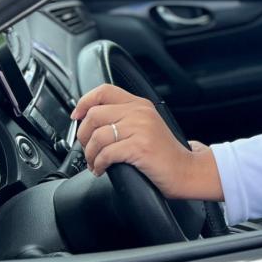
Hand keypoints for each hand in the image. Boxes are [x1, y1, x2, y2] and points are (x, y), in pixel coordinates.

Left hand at [71, 84, 221, 200]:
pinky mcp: (139, 147)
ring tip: (94, 163)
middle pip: (94, 115)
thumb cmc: (164, 153)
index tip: (76, 116)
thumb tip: (91, 120)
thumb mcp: (146, 126)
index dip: (84, 102)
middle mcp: (140, 112)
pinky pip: (106, 153)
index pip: (104, 91)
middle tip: (86, 149)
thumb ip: (124, 118)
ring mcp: (140, 128)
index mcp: (140, 104)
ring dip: (90, 155)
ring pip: (97, 136)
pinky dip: (98, 164)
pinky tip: (102, 170)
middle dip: (83, 136)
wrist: (185, 170)